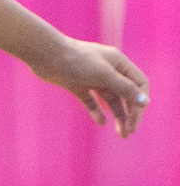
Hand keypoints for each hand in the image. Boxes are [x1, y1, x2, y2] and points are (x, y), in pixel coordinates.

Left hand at [29, 37, 149, 137]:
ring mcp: (91, 77)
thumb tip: (144, 102)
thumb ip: (125, 88)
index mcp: (118, 62)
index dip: (140, 100)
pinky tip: (100, 121)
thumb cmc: (76, 60)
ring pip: (110, 100)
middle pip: (126, 94)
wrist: (44, 54)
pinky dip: (97, 111)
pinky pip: (91, 101)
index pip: (139, 83)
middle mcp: (107, 69)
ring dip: (118, 116)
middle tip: (129, 131)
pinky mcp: (77, 84)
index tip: (137, 116)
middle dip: (130, 113)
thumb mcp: (104, 74)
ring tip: (122, 134)